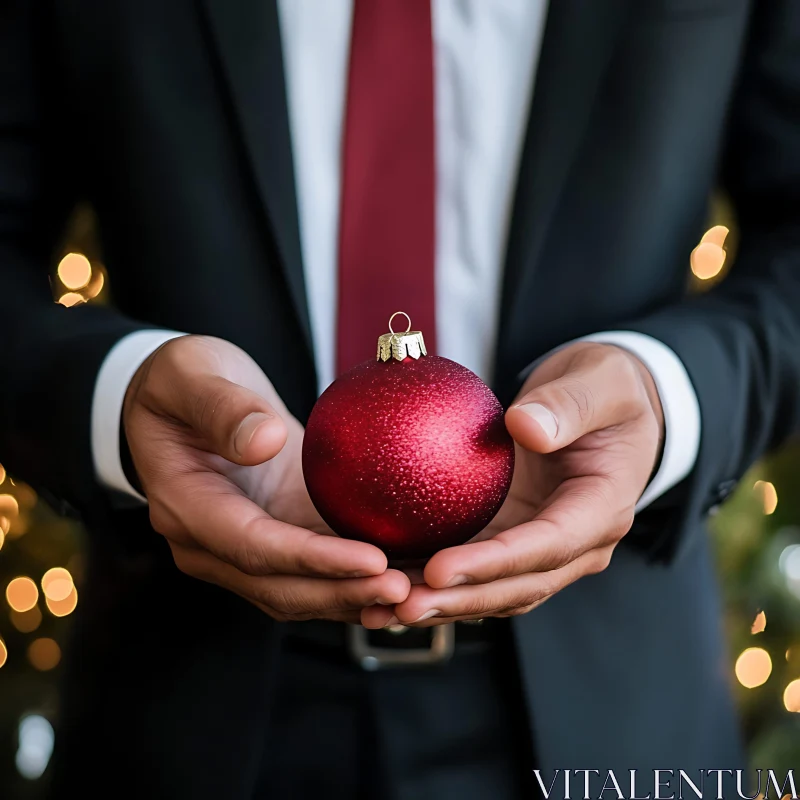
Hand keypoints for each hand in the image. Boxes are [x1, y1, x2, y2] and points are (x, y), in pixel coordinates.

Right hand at [124, 335, 409, 621]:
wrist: (182, 397)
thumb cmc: (181, 380)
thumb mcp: (191, 374)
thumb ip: (222, 408)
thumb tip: (265, 440)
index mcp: (186, 505)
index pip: (253, 546)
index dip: (312, 560)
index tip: (371, 559)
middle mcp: (211, 542)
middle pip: (280, 586)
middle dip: (343, 592)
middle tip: (406, 590)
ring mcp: (242, 547)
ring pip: (302, 591)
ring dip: (356, 598)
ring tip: (416, 595)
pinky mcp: (276, 535)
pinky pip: (316, 572)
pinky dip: (355, 581)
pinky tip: (403, 579)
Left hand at [362, 342, 662, 627]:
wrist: (607, 405)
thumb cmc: (604, 387)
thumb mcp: (599, 382)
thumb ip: (568, 405)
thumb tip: (525, 427)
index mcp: (602, 509)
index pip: (547, 547)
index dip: (492, 564)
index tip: (438, 569)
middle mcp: (577, 542)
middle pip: (516, 585)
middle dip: (459, 600)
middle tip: (400, 605)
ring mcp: (544, 546)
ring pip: (493, 590)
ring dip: (443, 602)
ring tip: (384, 608)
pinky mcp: (515, 537)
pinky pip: (476, 568)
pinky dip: (436, 581)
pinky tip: (389, 580)